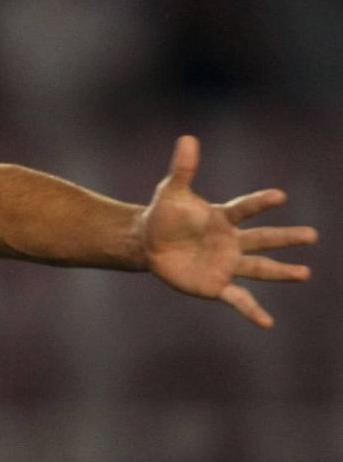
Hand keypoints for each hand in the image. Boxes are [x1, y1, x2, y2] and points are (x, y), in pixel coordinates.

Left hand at [141, 136, 317, 327]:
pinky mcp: (216, 285)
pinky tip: (267, 323)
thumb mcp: (171, 192)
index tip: (279, 196)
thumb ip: (184, 169)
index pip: (244, 209)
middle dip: (285, 237)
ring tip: (305, 274)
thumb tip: (188, 138)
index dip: (260, 202)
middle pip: (262, 238)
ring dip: (281, 272)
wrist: (149, 243)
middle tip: (312, 235)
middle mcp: (232, 241)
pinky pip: (238, 299)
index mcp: (223, 218)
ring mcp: (227, 264)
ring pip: (259, 268)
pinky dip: (252, 310)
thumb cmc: (165, 215)